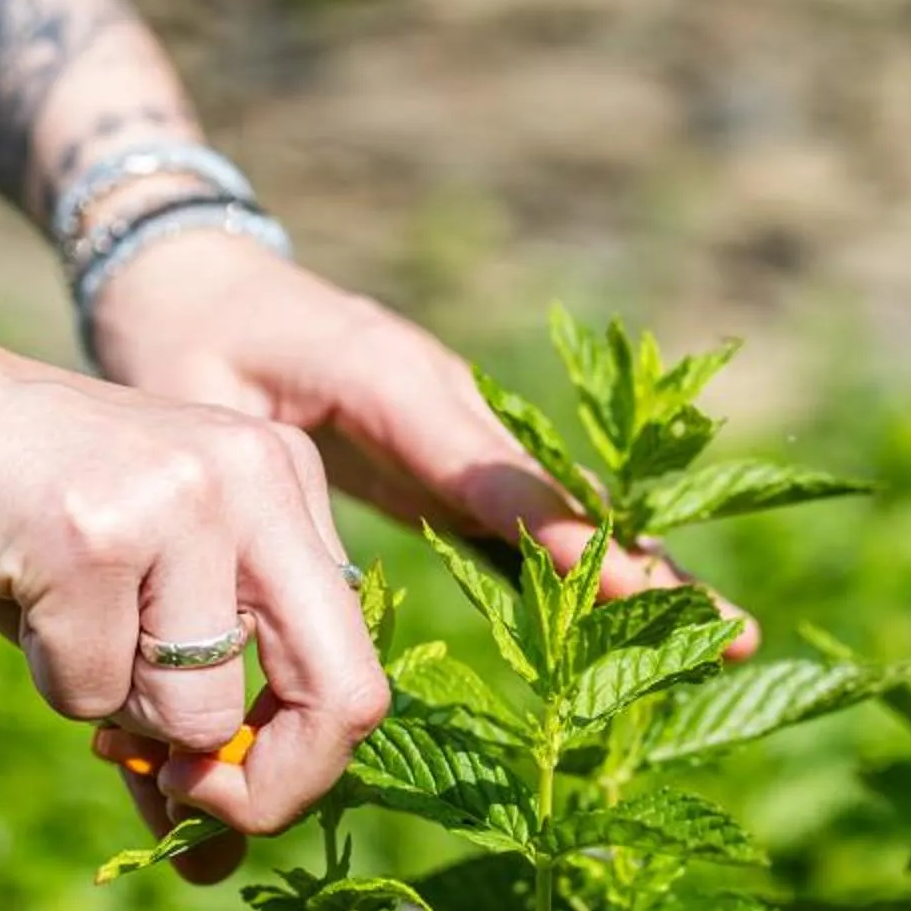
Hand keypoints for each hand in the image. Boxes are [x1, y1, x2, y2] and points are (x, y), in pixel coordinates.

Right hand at [0, 342, 389, 863]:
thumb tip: (214, 860)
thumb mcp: (131, 607)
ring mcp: (183, 501)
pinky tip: (22, 597)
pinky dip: (49, 680)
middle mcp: (257, 481)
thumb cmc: (19, 512)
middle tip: (189, 806)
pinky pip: (93, 691)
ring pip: (197, 713)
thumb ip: (185, 718)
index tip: (227, 795)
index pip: (359, 669)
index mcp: (286, 485)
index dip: (303, 766)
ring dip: (117, 713)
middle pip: (340, 696)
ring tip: (65, 627)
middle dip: (266, 790)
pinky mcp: (96, 532)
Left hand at [87, 233, 744, 616]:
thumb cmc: (181, 342)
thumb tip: (336, 606)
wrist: (186, 273)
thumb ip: (271, 494)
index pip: (491, 470)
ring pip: (560, 508)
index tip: (626, 587)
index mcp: (391, 376)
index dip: (560, 535)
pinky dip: (583, 567)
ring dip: (637, 573)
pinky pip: (526, 516)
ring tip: (723, 637)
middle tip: (729, 629)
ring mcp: (456, 422)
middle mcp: (446, 395)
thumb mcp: (205, 410)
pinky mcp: (447, 451)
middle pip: (559, 495)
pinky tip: (636, 624)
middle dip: (642, 566)